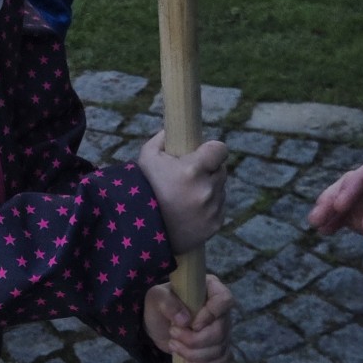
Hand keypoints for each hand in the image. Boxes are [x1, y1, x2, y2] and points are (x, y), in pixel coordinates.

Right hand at [137, 131, 227, 253]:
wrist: (141, 232)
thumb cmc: (143, 190)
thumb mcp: (147, 157)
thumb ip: (163, 139)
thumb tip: (175, 130)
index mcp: (193, 170)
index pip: (220, 149)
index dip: (212, 150)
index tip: (204, 153)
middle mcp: (207, 189)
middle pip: (221, 170)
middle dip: (208, 170)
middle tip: (190, 176)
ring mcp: (212, 209)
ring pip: (220, 189)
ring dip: (208, 189)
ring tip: (185, 197)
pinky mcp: (215, 224)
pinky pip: (218, 208)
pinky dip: (208, 208)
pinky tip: (190, 212)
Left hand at [145, 274, 232, 362]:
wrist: (157, 326)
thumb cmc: (159, 305)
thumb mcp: (156, 297)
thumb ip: (167, 303)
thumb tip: (185, 320)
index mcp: (210, 289)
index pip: (224, 299)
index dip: (210, 314)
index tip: (192, 323)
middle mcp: (221, 311)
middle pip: (221, 331)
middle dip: (195, 340)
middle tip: (173, 334)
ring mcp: (223, 331)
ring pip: (220, 349)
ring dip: (194, 354)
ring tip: (174, 346)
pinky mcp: (219, 349)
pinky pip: (221, 362)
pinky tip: (187, 361)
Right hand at [309, 158, 362, 299]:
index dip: (355, 183)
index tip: (339, 204)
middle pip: (359, 183)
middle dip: (336, 195)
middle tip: (318, 216)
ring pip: (352, 200)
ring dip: (332, 207)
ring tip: (315, 223)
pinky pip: (354, 218)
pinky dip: (337, 221)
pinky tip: (325, 230)